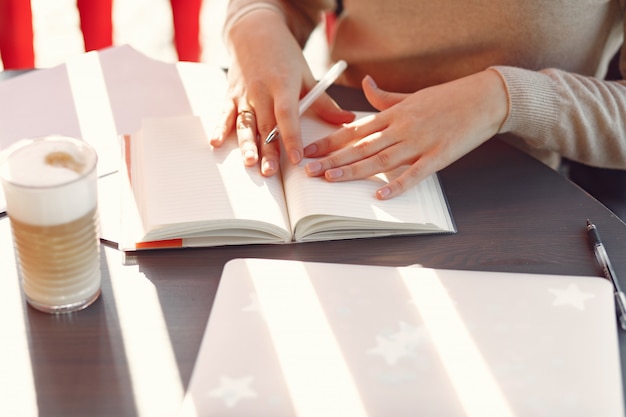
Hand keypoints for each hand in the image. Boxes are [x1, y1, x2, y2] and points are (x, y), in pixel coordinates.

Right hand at [210, 9, 353, 175]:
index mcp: (283, 84)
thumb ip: (324, 102)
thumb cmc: (285, 56)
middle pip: (265, 125)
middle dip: (268, 150)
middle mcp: (261, 90)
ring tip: (249, 162)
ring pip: (245, 123)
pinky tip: (216, 143)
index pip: (288, 114)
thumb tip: (348, 120)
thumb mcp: (307, 75)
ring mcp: (244, 93)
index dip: (292, 137)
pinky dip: (220, 128)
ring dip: (246, 144)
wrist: (256, 30)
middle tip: (271, 172)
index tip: (297, 157)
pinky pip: (225, 113)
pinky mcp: (231, 94)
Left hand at [303, 69, 508, 198]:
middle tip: (309, 170)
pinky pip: (415, 173)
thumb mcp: (412, 96)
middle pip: (361, 146)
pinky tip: (381, 195)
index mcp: (394, 114)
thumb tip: (365, 84)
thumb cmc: (448, 98)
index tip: (309, 150)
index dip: (330, 141)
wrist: (485, 98)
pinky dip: (398, 185)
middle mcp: (401, 128)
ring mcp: (419, 142)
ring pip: (381, 159)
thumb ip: (384, 97)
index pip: (355, 130)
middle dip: (332, 158)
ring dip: (354, 170)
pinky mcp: (439, 156)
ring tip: (331, 179)